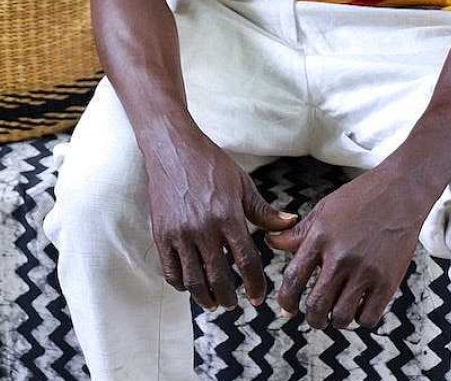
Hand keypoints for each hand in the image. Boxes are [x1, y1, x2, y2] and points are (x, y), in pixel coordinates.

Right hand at [144, 128, 298, 311]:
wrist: (172, 147)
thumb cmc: (210, 163)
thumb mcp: (241, 183)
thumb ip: (263, 210)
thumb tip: (289, 224)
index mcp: (228, 215)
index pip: (246, 262)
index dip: (254, 285)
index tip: (257, 297)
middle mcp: (203, 228)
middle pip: (219, 278)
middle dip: (230, 297)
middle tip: (235, 303)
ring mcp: (180, 233)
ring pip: (194, 280)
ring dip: (206, 298)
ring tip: (214, 302)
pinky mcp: (161, 233)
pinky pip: (170, 271)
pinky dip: (181, 284)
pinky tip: (190, 285)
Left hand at [265, 168, 424, 329]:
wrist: (400, 192)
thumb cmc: (359, 198)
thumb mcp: (323, 210)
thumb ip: (297, 233)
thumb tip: (270, 243)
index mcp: (320, 237)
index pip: (293, 279)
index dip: (286, 301)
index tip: (287, 309)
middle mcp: (341, 256)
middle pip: (316, 305)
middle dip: (311, 317)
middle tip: (314, 314)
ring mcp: (365, 270)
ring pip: (341, 317)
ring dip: (334, 319)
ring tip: (336, 310)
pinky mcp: (387, 281)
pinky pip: (367, 317)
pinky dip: (359, 318)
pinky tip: (358, 305)